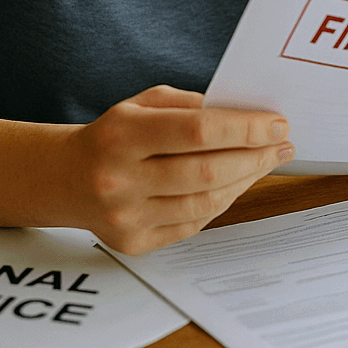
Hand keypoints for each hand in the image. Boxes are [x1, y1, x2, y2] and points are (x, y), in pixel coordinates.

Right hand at [66, 85, 291, 253]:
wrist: (65, 178)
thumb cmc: (114, 135)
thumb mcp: (142, 104)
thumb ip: (191, 106)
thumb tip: (248, 115)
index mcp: (121, 135)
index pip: (196, 131)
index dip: (244, 128)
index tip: (277, 123)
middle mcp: (119, 180)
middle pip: (206, 171)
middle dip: (255, 156)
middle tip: (282, 144)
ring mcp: (125, 217)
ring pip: (205, 203)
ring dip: (245, 180)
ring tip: (266, 162)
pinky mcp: (134, 243)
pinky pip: (193, 223)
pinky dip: (222, 202)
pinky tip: (237, 183)